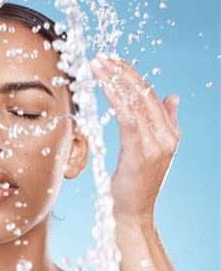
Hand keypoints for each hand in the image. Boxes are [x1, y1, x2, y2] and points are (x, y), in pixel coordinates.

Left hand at [90, 55, 180, 227]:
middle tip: (101, 57)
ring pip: (136, 102)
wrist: (134, 214)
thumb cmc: (136, 184)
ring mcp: (156, 144)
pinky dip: (116, 99)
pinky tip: (103, 85)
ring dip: (115, 80)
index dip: (131, 75)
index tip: (112, 61)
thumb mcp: (153, 152)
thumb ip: (165, 123)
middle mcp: (167, 136)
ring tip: (97, 65)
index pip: (150, 95)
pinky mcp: (141, 153)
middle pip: (144, 94)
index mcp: (170, 133)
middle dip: (121, 72)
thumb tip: (171, 97)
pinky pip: (128, 119)